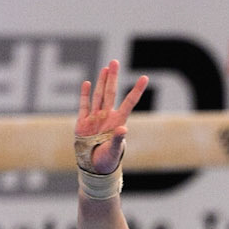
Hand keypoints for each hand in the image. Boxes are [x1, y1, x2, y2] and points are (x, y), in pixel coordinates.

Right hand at [75, 58, 149, 177]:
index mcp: (118, 121)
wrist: (94, 167)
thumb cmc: (108, 160)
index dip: (136, 89)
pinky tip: (88, 83)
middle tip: (114, 61)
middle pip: (110, 92)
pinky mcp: (83, 122)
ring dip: (101, 81)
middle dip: (112, 77)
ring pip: (98, 95)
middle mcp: (107, 116)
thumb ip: (118, 139)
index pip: (129, 101)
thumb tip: (123, 129)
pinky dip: (85, 94)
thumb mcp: (114, 150)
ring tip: (105, 68)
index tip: (144, 77)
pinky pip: (84, 105)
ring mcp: (95, 118)